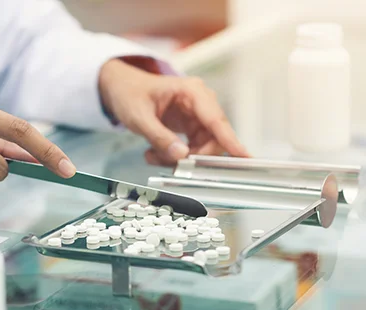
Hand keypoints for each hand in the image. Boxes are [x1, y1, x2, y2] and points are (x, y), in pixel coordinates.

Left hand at [99, 59, 249, 165]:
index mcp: (192, 92)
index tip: (244, 156)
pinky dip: (175, 156)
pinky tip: (156, 155)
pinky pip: (192, 149)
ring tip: (154, 157)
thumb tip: (180, 155)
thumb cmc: (130, 93)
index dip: (231, 140)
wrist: (121, 88)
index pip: (216, 119)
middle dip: (194, 156)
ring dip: (181, 159)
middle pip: (213, 138)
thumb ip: (159, 137)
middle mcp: (200, 103)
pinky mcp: (191, 127)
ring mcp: (197, 116)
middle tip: (170, 165)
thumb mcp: (139, 116)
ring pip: (203, 148)